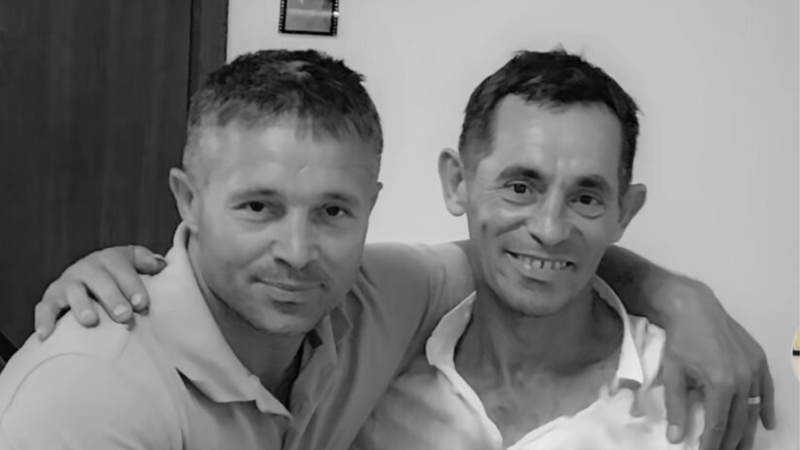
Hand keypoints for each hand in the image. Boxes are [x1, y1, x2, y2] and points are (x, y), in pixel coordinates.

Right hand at [35, 245, 166, 339]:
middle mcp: (87, 268)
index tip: (142, 304)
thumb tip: (162, 265)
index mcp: (110, 259)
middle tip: (124, 316)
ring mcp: (67, 283)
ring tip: (92, 322)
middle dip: (112, 298)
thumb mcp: (132, 265)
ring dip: (82, 306)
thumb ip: (147, 263)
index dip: (132, 285)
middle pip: (99, 280)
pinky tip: (46, 335)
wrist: (86, 280)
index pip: (122, 268)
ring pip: (73, 292)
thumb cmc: (118, 277)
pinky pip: (44, 308)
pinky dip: (44, 321)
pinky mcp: (50, 299)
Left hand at [659, 280, 774, 449]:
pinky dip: (767, 408)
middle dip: (730, 443)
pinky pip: (767, 390)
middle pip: (738, 421)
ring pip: (754, 409)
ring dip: (748, 431)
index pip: (718, 425)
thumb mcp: (672, 374)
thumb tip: (674, 438)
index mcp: (720, 385)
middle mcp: (743, 380)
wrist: (693, 307)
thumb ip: (676, 408)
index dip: (711, 444)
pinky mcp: (759, 359)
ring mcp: (754, 369)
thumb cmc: (679, 340)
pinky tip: (767, 424)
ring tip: (742, 448)